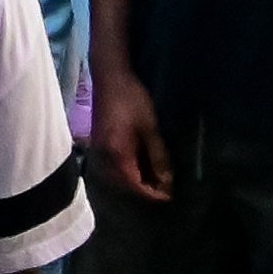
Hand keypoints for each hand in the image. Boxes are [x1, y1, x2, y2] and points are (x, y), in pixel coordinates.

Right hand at [92, 62, 173, 202]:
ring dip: (139, 179)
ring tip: (159, 178)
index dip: (153, 194)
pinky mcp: (102, 143)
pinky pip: (117, 165)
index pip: (135, 186)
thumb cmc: (132, 100)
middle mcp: (105, 157)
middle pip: (126, 184)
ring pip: (121, 175)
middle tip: (168, 188)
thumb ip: (157, 158)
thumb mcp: (150, 129)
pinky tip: (144, 164)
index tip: (171, 197)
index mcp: (117, 155)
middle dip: (146, 189)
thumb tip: (166, 184)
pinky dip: (131, 169)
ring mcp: (101, 150)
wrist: (110, 76)